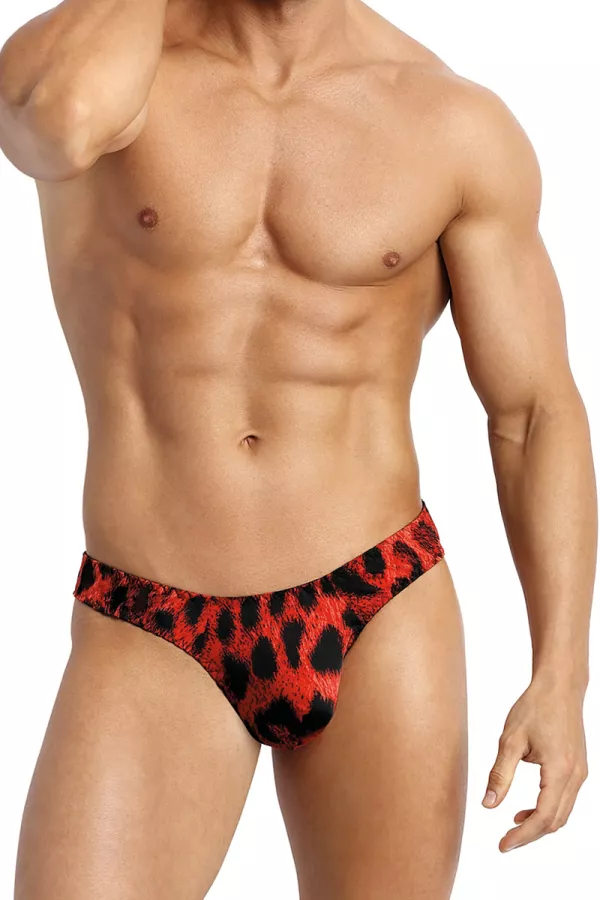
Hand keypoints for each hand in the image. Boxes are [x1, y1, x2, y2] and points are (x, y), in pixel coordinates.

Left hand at [482, 677, 587, 851]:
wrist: (559, 687)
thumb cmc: (535, 707)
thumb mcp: (510, 740)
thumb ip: (500, 774)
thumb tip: (488, 805)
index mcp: (559, 770)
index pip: (542, 817)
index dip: (522, 836)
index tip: (503, 845)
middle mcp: (575, 776)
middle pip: (555, 821)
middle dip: (530, 835)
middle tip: (505, 841)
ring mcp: (580, 773)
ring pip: (562, 813)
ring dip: (539, 825)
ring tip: (513, 826)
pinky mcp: (578, 768)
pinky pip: (565, 800)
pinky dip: (547, 811)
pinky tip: (526, 808)